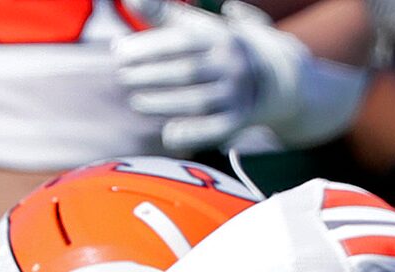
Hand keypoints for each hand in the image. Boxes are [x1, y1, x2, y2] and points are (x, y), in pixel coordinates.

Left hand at [114, 0, 367, 155]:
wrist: (276, 77)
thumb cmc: (221, 48)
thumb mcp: (200, 26)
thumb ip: (164, 14)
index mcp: (220, 38)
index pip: (179, 43)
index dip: (146, 48)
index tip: (118, 51)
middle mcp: (232, 66)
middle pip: (186, 72)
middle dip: (149, 75)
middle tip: (122, 76)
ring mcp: (237, 95)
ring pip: (197, 102)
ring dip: (162, 103)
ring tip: (136, 101)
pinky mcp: (240, 120)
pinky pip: (214, 130)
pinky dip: (191, 134)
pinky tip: (168, 134)